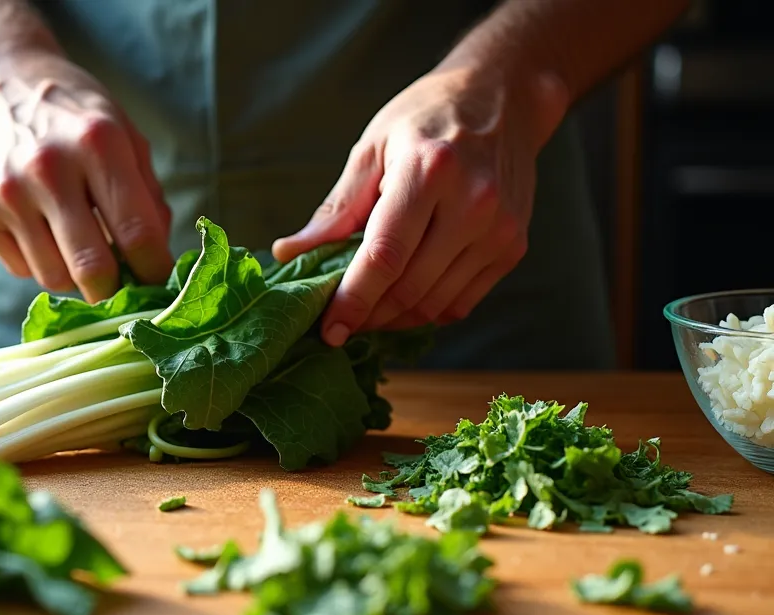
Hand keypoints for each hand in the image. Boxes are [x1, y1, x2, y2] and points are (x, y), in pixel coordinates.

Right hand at [0, 50, 171, 300]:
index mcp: (97, 144)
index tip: (162, 285)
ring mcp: (7, 192)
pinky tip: (42, 227)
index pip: (137, 233)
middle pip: (93, 268)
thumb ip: (148, 195)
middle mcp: (49, 168)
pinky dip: (40, 260)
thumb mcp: (124, 134)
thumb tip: (158, 261)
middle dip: (114, 292)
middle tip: (124, 290)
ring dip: (75, 274)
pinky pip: (22, 268)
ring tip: (78, 244)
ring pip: (54, 277)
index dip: (155, 271)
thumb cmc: (74, 114)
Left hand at [273, 65, 565, 345]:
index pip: (384, 257)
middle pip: (410, 289)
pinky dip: (427, 312)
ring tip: (367, 311)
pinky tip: (402, 300)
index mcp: (429, 172)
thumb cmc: (425, 118)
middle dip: (368, 316)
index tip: (327, 330)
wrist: (503, 98)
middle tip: (340, 321)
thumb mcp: (372, 149)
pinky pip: (462, 302)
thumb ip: (336, 208)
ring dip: (395, 319)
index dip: (352, 301)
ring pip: (436, 304)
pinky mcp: (513, 246)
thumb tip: (289, 253)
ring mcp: (499, 229)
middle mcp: (472, 203)